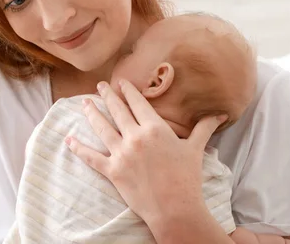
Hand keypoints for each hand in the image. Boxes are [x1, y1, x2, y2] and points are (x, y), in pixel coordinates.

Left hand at [65, 79, 226, 224]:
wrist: (175, 208)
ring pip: (101, 128)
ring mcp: (122, 154)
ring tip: (84, 104)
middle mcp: (135, 136)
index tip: (121, 82)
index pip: (138, 102)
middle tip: (100, 85)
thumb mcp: (195, 149)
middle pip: (117, 110)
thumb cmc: (187, 177)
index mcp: (155, 128)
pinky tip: (69, 139)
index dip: (128, 90)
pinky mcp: (112, 171)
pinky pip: (91, 157)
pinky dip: (78, 148)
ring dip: (92, 114)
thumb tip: (220, 114)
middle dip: (107, 95)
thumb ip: (204, 128)